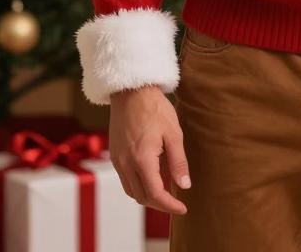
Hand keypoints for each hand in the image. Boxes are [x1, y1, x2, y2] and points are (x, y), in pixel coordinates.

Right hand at [109, 84, 189, 214]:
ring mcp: (118, 160)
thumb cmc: (155, 108)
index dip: (170, 205)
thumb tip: (185, 186)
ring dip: (147, 197)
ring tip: (164, 193)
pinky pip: (125, 180)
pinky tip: (150, 179)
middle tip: (176, 202)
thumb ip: (179, 162)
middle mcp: (126, 164)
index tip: (182, 209)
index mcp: (142, 159)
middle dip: (160, 204)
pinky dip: (137, 186)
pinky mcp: (114, 155)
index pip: (155, 194)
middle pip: (142, 197)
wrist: (131, 91)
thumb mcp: (173, 133)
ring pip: (131, 192)